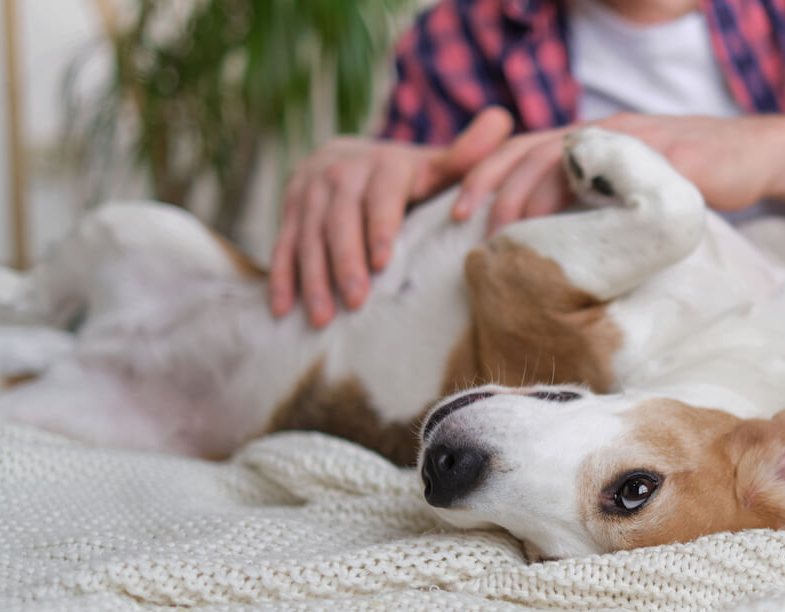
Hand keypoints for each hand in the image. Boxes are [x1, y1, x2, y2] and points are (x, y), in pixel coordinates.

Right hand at [270, 107, 513, 326]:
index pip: (380, 195)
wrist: (347, 159)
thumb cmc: (406, 177)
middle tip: (357, 302)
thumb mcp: (434, 166)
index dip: (380, 226)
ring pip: (309, 236)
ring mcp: (309, 191)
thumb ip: (466, 154)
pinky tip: (282, 310)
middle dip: (346, 262)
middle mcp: (340, 172)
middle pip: (341, 221)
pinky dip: (281, 278)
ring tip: (323, 318)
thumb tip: (503, 119)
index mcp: (381, 164)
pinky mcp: (289, 210)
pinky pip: (283, 245)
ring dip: (313, 278)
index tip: (384, 262)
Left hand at [452, 112, 784, 232]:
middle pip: (531, 149)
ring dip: (531, 194)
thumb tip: (555, 244)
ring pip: (565, 157)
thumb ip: (596, 201)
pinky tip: (575, 226)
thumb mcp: (633, 186)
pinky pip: (619, 171)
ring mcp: (634, 140)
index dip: (486, 175)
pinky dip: (590, 195)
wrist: (754, 156)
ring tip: (514, 232)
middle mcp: (604, 132)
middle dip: (496, 187)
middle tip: (474, 228)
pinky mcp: (666, 157)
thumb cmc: (692, 177)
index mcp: (591, 140)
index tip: (458, 212)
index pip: (523, 149)